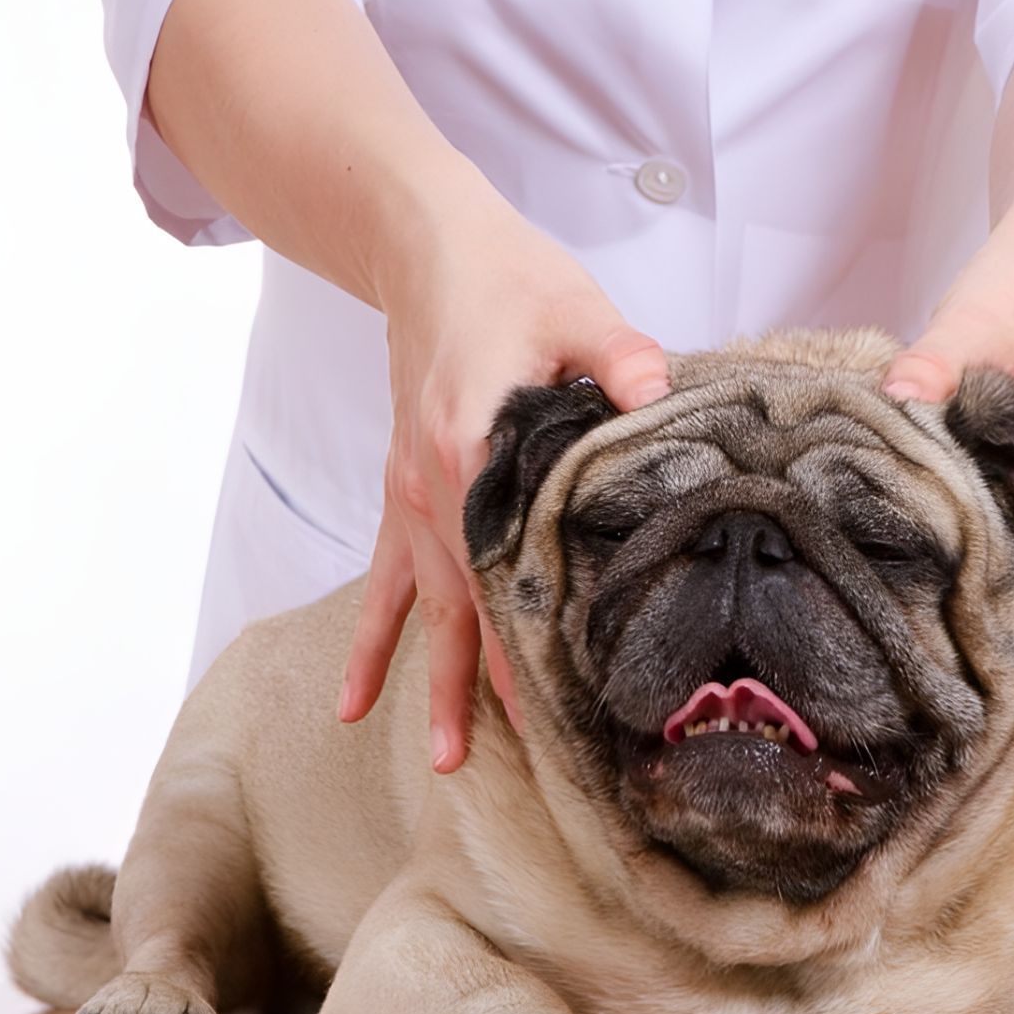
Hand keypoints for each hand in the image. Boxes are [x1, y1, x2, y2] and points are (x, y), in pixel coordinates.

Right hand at [336, 199, 668, 771]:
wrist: (424, 248)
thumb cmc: (507, 278)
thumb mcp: (575, 307)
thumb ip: (618, 356)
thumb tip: (660, 392)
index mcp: (474, 444)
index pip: (509, 560)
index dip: (538, 632)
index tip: (572, 701)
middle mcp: (433, 485)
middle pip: (468, 602)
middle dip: (498, 685)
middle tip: (538, 765)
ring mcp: (412, 495)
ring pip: (426, 608)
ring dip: (434, 684)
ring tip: (447, 763)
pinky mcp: (406, 492)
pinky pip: (387, 581)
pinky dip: (373, 643)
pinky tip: (353, 706)